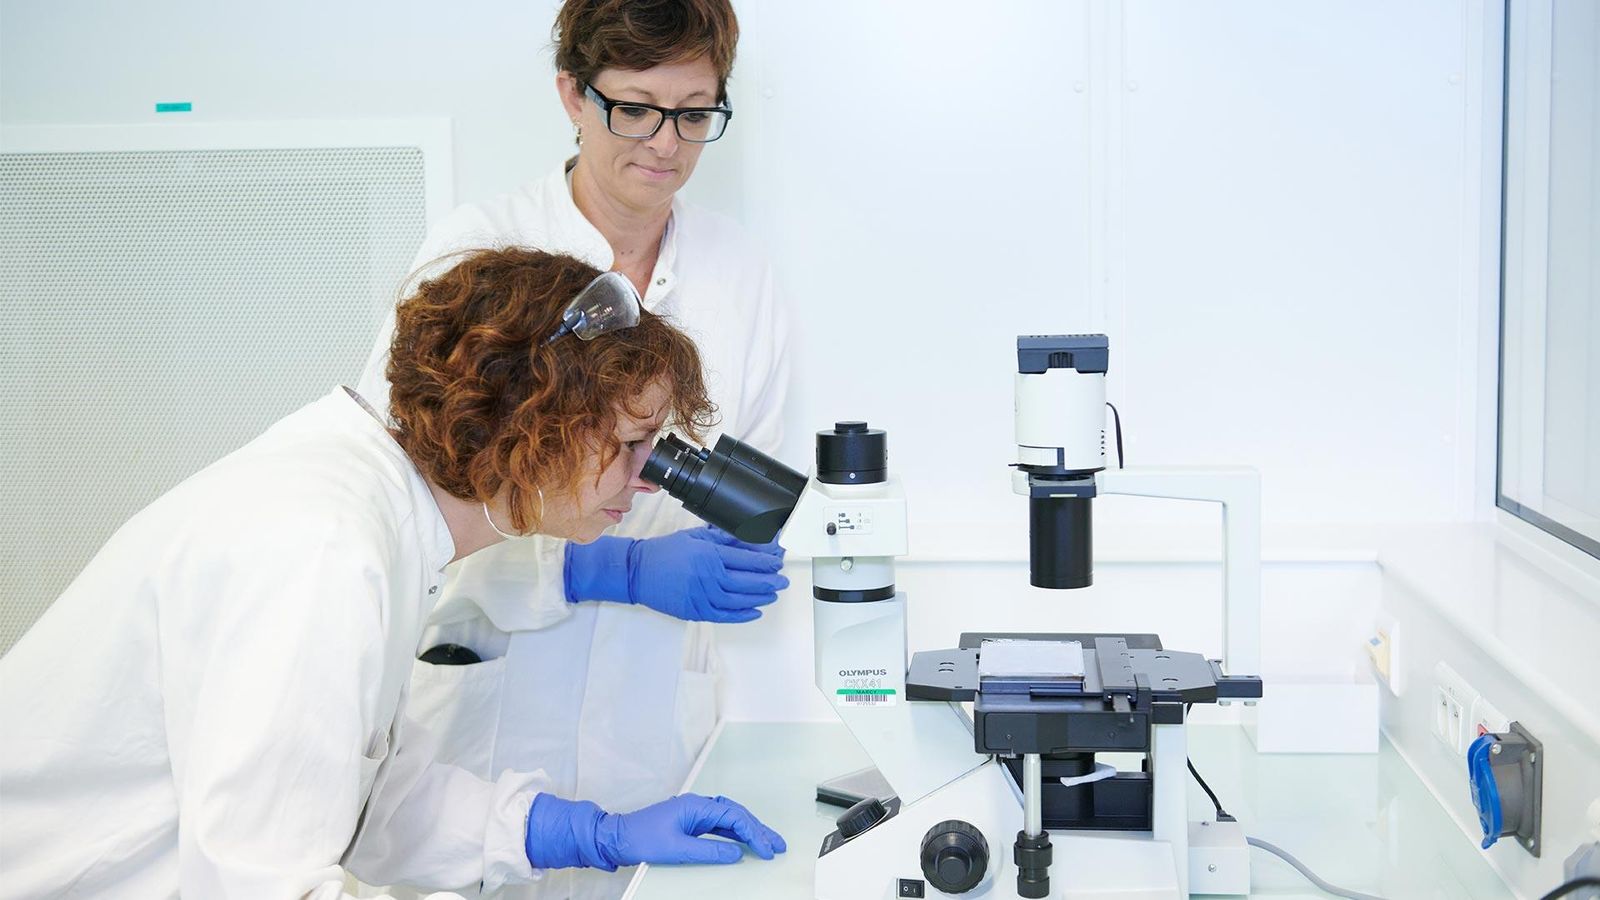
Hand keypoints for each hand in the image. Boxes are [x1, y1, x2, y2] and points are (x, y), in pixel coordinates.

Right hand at [564, 526, 787, 622]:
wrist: (639, 571)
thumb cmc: (665, 552)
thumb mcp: (695, 537)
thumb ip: (722, 538)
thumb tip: (747, 538)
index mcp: (709, 555)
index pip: (745, 559)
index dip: (765, 562)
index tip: (777, 562)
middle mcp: (708, 576)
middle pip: (746, 581)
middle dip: (769, 581)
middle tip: (782, 581)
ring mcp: (701, 596)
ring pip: (738, 600)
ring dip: (759, 597)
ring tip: (772, 594)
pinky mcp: (695, 611)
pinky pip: (724, 616)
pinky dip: (742, 615)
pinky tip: (754, 611)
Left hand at [596, 793, 787, 865]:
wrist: (618, 838)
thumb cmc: (642, 838)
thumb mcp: (678, 850)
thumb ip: (710, 851)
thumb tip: (736, 854)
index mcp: (696, 806)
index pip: (734, 817)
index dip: (753, 834)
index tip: (766, 850)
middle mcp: (698, 806)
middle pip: (737, 815)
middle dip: (759, 830)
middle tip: (777, 845)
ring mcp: (695, 814)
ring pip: (730, 819)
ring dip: (749, 831)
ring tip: (767, 843)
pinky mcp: (691, 823)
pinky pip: (720, 827)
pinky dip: (735, 834)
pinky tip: (744, 843)